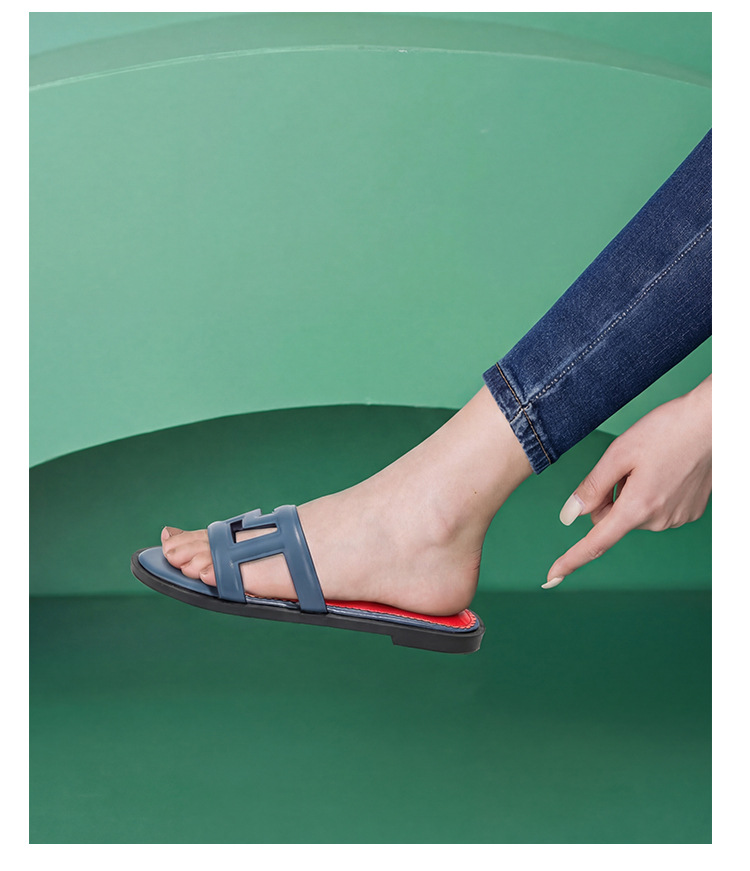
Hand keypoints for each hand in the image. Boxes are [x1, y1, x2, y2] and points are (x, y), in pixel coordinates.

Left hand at [543, 375, 711, 587]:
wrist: (713, 422)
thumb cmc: (667, 431)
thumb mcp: (618, 454)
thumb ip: (591, 488)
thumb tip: (568, 516)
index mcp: (637, 507)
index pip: (595, 543)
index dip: (570, 560)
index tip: (552, 577)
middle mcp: (658, 520)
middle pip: (611, 520)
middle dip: (606, 499)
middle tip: (620, 468)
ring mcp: (676, 518)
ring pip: (632, 513)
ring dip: (629, 493)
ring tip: (647, 464)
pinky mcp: (688, 512)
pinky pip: (653, 509)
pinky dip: (648, 493)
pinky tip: (662, 469)